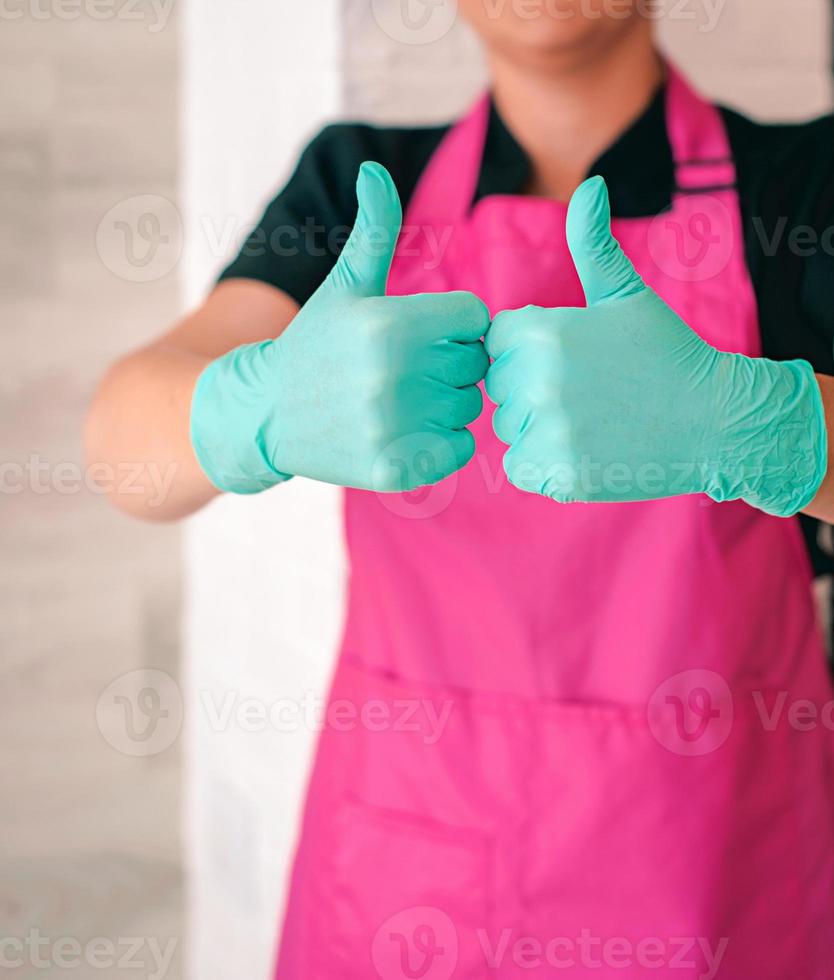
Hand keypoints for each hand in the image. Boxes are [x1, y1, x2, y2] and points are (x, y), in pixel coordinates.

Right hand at [190, 163, 488, 493]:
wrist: (265, 412)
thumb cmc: (315, 342)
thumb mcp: (344, 285)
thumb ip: (374, 229)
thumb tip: (376, 168)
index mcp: (388, 324)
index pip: (474, 319)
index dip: (453, 324)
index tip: (421, 332)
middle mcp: (392, 376)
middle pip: (475, 364)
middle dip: (450, 362)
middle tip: (409, 369)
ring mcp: (392, 427)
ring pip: (469, 407)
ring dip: (448, 403)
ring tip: (404, 398)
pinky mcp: (393, 469)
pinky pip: (460, 450)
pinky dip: (445, 442)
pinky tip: (408, 429)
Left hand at [485, 176, 825, 515]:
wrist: (713, 421)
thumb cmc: (666, 353)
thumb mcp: (626, 294)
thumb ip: (592, 244)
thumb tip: (591, 184)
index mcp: (543, 332)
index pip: (498, 339)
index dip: (530, 346)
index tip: (572, 355)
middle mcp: (538, 382)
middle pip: (499, 384)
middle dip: (530, 386)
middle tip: (585, 389)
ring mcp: (548, 432)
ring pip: (509, 426)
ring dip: (537, 425)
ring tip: (588, 417)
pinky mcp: (558, 475)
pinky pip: (520, 466)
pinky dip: (542, 463)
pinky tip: (583, 447)